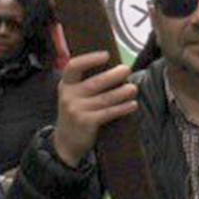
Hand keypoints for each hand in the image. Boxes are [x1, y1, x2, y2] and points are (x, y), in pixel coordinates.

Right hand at [52, 52, 138, 167]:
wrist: (65, 143)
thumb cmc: (76, 112)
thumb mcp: (73, 95)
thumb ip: (85, 82)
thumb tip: (115, 68)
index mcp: (66, 84)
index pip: (73, 66)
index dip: (90, 59)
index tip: (106, 55)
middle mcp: (69, 96)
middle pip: (94, 83)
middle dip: (113, 76)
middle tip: (127, 69)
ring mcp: (76, 110)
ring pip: (104, 99)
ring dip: (121, 93)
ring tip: (133, 88)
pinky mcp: (86, 123)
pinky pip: (108, 113)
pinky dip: (122, 108)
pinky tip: (132, 105)